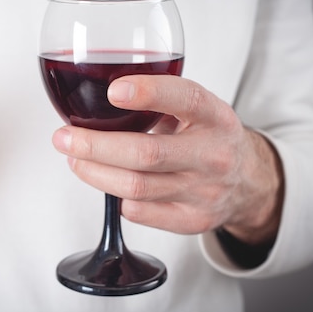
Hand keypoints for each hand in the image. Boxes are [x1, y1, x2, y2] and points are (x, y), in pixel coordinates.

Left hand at [52, 75, 283, 245]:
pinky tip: (105, 182)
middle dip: (95, 146)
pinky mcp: (193, 220)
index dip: (149, 93)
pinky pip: (141, 213)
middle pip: (147, 154)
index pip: (186, 99)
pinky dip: (115, 197)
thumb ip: (159, 100)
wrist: (248, 182)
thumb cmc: (207, 137)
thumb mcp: (195, 110)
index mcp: (215, 117)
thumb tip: (94, 97)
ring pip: (136, 187)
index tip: (112, 91)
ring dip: (95, 173)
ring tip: (75, 160)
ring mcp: (205, 192)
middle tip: (63, 138)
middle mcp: (214, 155)